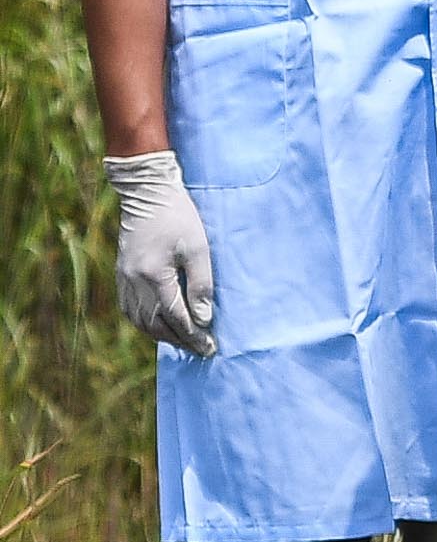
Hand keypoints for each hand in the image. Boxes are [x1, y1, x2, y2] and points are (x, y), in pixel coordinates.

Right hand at [104, 151, 216, 354]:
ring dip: (162, 335)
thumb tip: (204, 319)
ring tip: (183, 341)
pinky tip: (159, 326)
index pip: (176, 317)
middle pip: (156, 325)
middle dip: (180, 340)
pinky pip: (130, 309)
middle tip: (200, 349)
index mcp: (153, 275)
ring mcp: (124, 278)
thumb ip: (201, 285)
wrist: (146, 192)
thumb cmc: (178, 216)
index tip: (210, 348)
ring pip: (140, 321)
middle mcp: (134, 281)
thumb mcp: (198, 248)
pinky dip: (145, 323)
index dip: (194, 336)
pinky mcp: (121, 273)